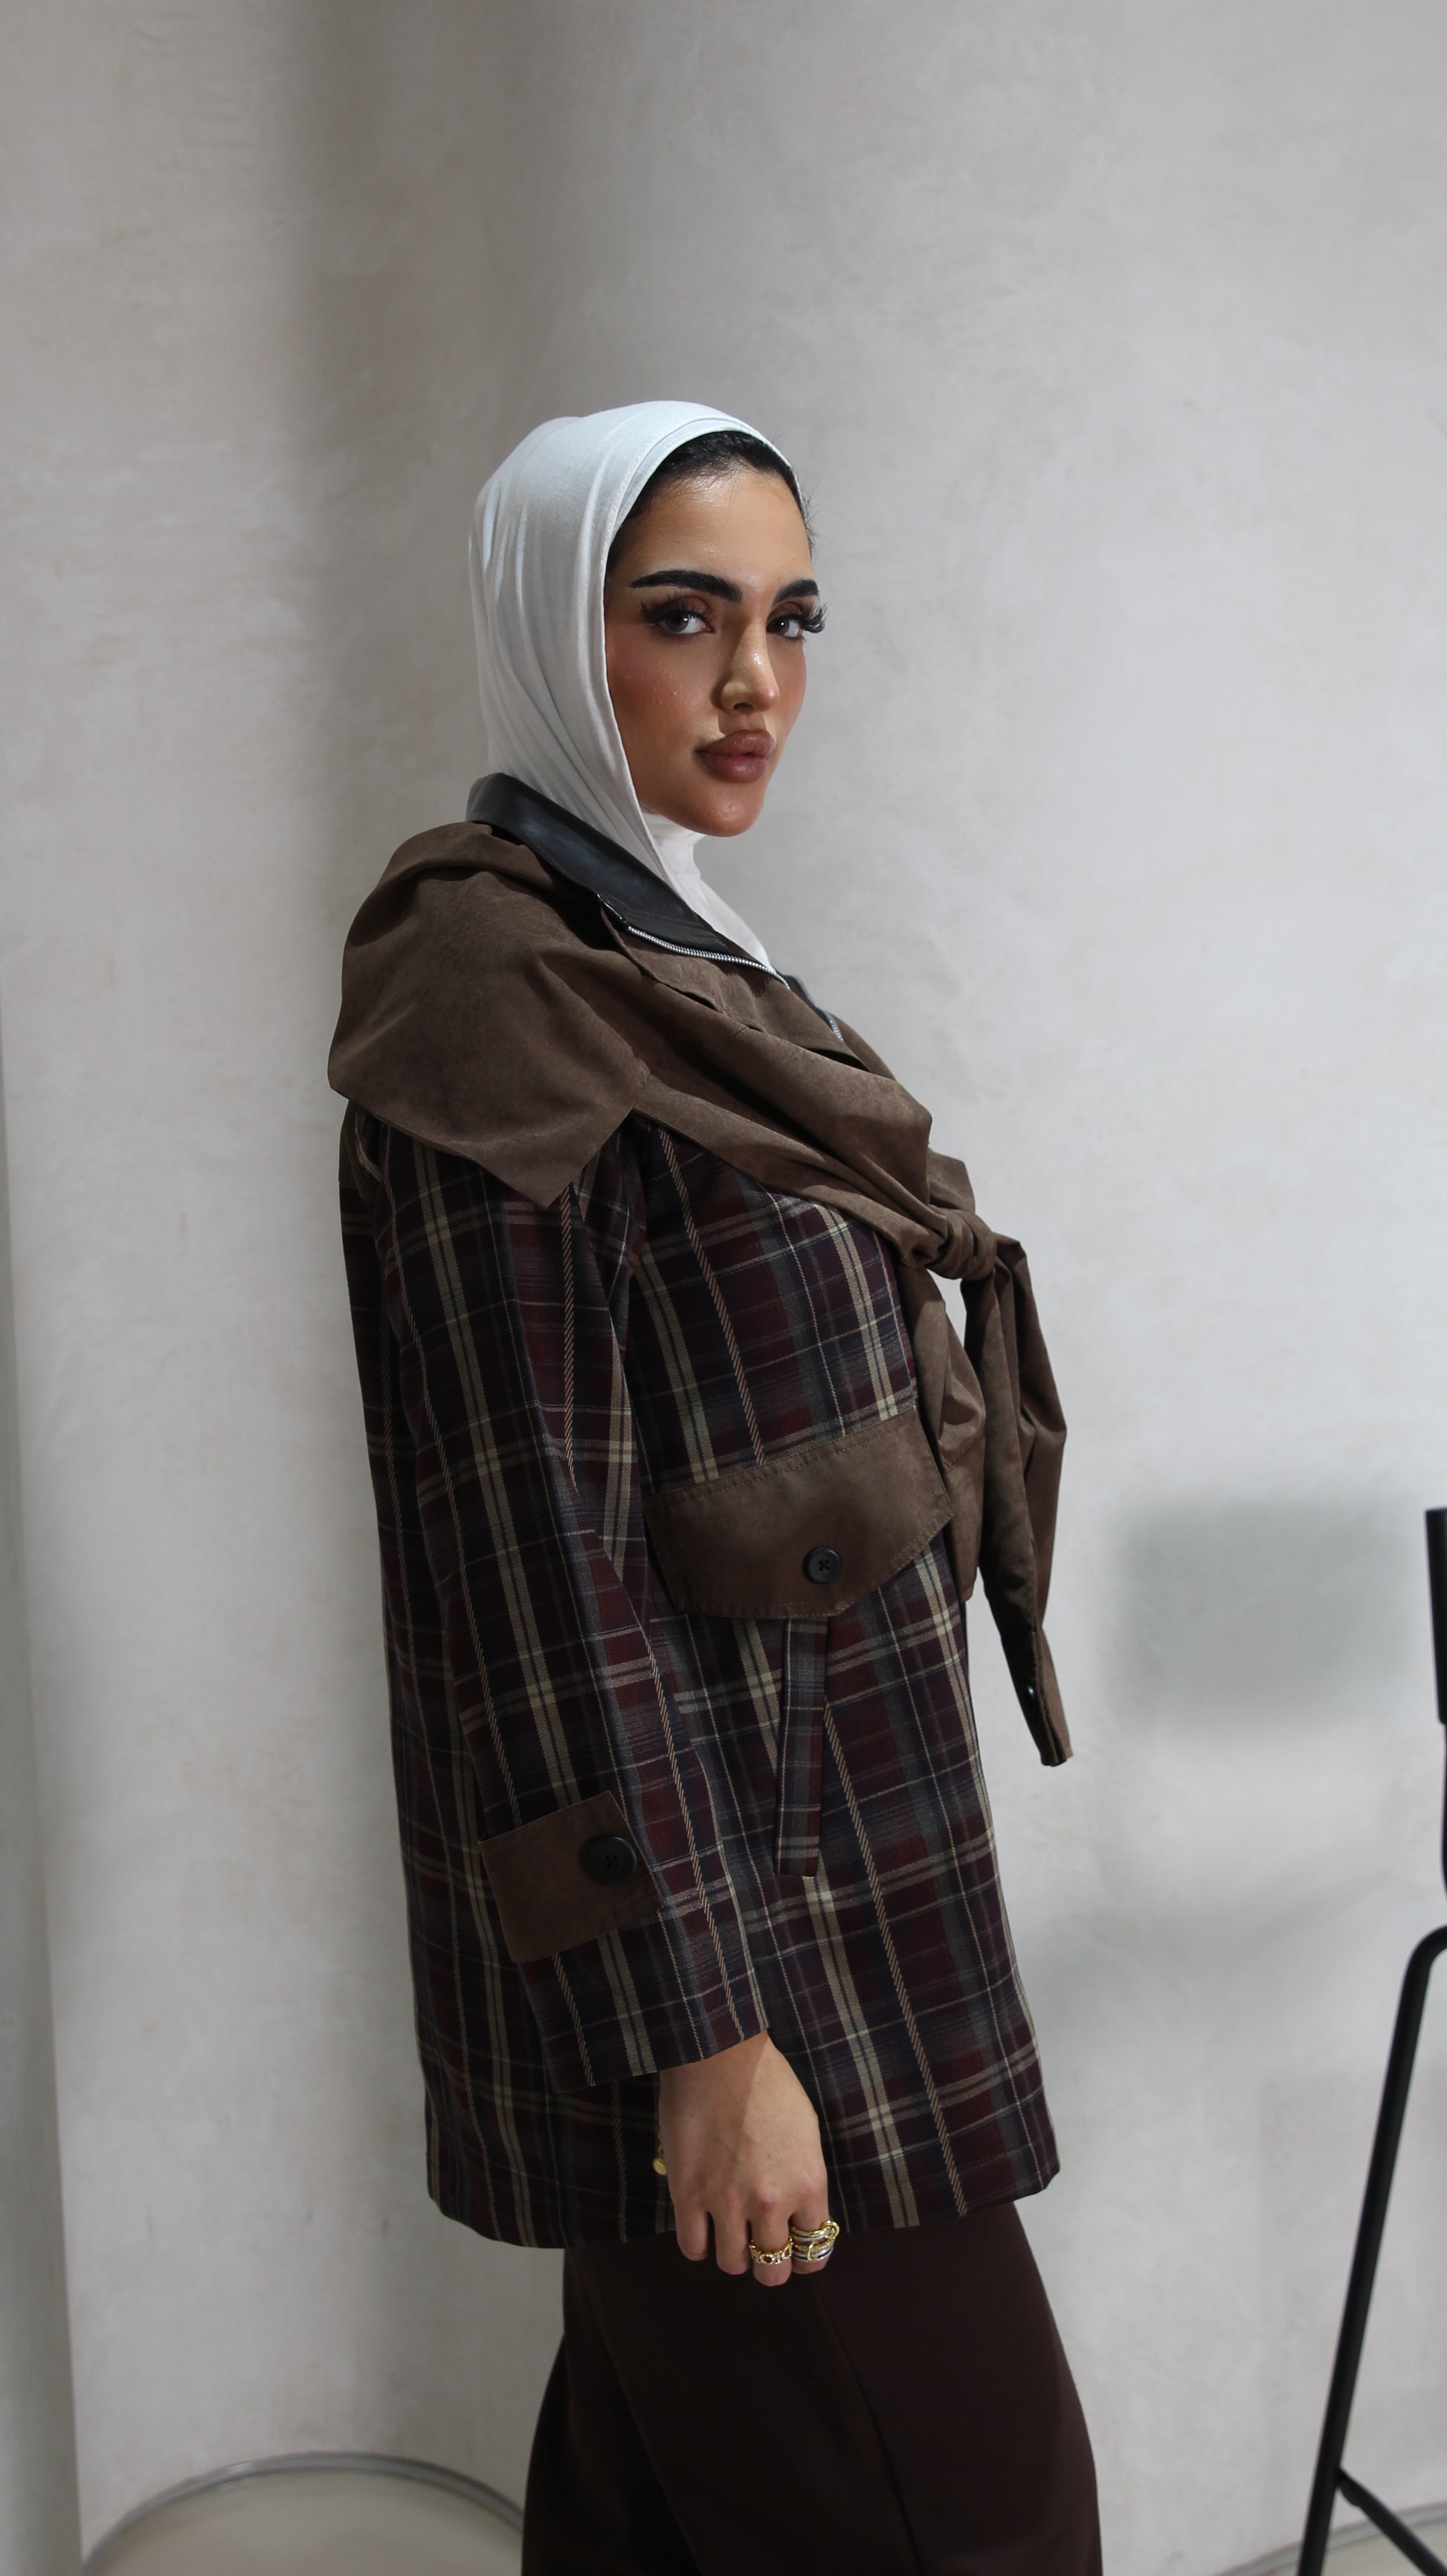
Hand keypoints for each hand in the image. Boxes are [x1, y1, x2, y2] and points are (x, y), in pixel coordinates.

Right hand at [659, 2030, 832, 2288]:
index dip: (805, 2257)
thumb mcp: (806, 2132)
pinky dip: (699, 2244)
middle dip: (770, 2263)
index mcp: (808, 2185)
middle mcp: (771, 2204)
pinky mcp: (687, 2194)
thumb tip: (798, 2216)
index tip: (796, 2251)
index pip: (814, 2251)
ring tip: (729, 2231)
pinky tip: (702, 2225)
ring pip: (733, 2266)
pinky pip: (693, 2248)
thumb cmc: (768, 2083)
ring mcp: (726, 2203)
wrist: (719, 2054)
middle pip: (773, 2271)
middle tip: (761, 2247)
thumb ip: (804, 2181)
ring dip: (733, 2253)